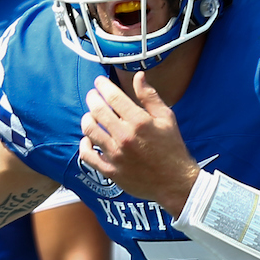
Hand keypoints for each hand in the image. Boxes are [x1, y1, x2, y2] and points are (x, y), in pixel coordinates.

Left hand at [80, 73, 199, 212]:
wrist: (174, 182)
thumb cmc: (172, 148)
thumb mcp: (167, 119)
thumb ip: (150, 97)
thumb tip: (138, 76)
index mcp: (140, 122)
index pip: (113, 97)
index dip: (102, 85)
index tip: (99, 82)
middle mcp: (125, 137)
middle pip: (97, 111)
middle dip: (92, 98)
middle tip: (93, 95)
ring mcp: (116, 155)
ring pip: (89, 130)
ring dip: (87, 118)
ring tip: (90, 115)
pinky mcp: (110, 171)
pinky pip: (87, 155)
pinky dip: (84, 144)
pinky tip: (89, 139)